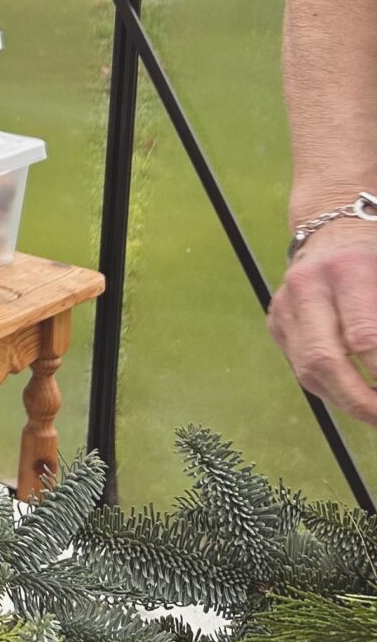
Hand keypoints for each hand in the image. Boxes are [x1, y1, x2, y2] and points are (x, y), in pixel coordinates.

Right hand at [270, 216, 376, 422]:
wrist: (335, 230)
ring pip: (309, 372)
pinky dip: (331, 389)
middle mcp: (306, 287)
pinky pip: (301, 368)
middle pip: (325, 361)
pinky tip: (355, 393)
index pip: (365, 338)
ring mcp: (284, 305)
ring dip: (347, 402)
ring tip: (374, 412)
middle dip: (360, 402)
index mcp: (347, 271)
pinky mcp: (275, 321)